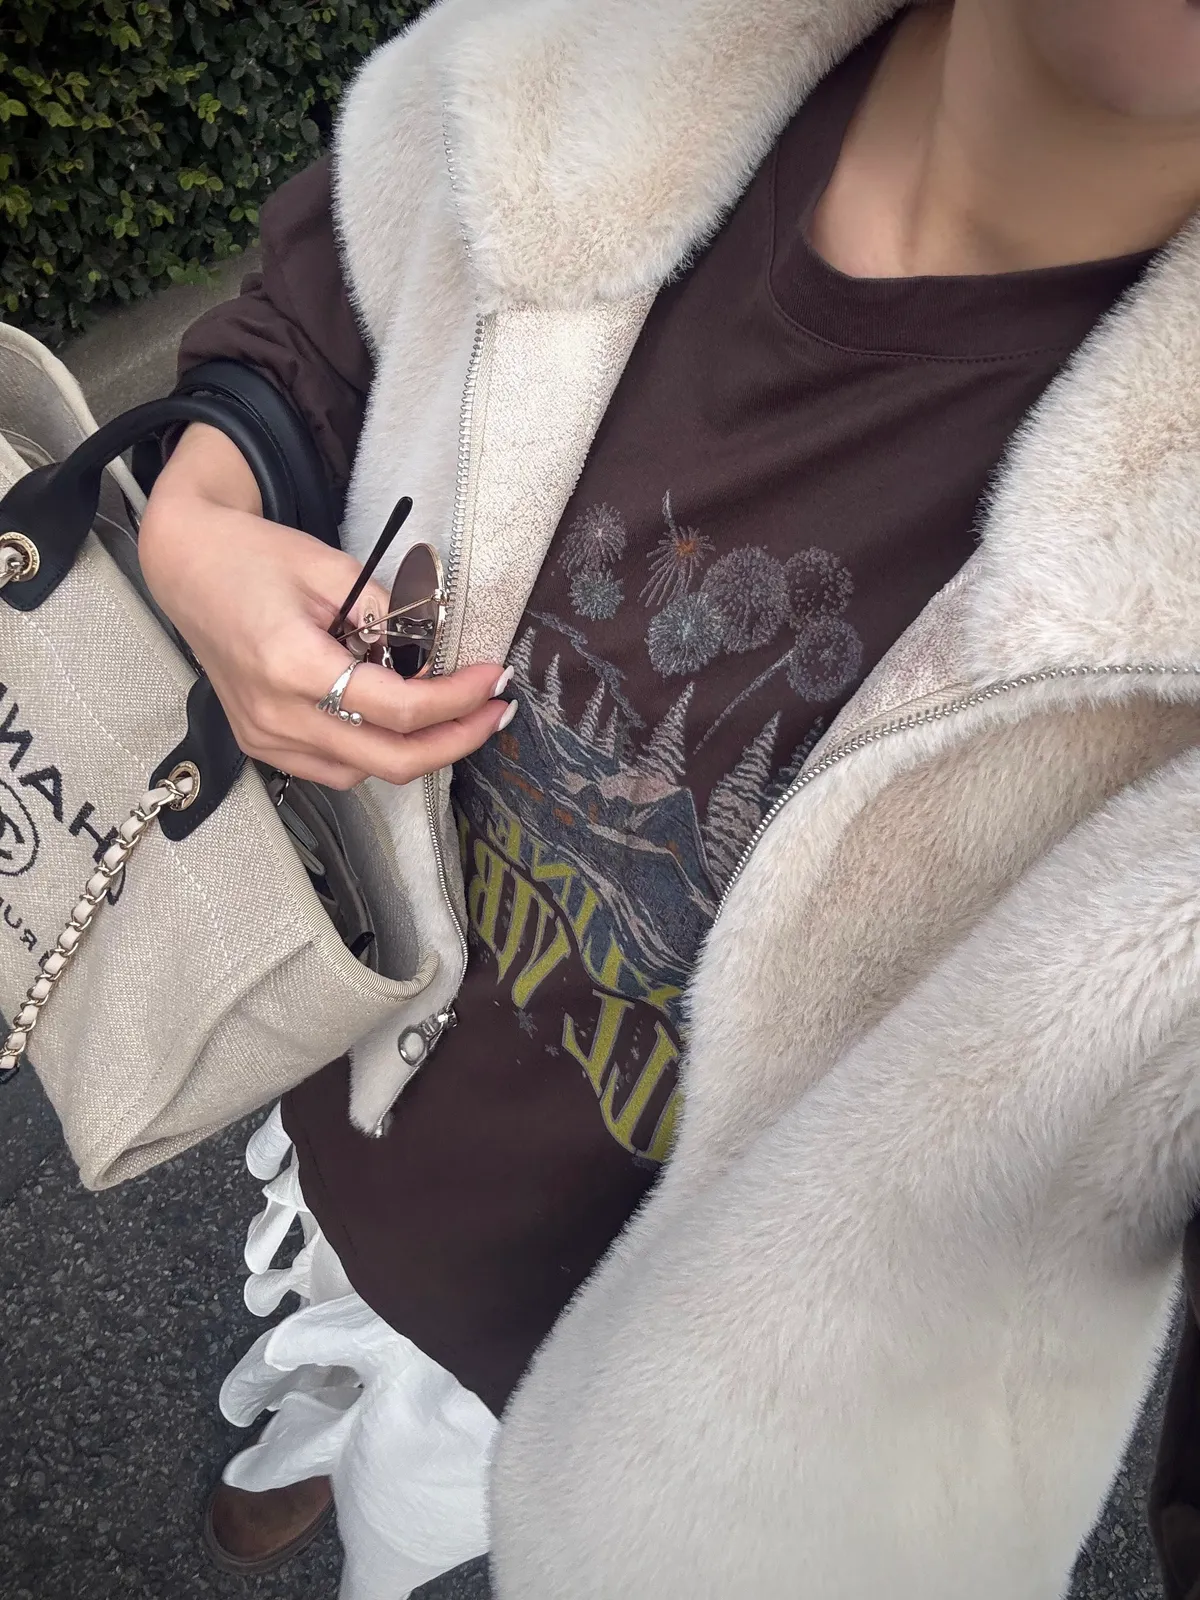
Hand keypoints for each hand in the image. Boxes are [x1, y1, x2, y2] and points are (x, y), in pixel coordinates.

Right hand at [138, 425, 513, 789]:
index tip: (492, 678)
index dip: (458, 699)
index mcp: (294, 665)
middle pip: (390, 760)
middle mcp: (277, 715)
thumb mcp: (334, 568)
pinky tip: (395, 724)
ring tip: (452, 717)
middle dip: (454, 741)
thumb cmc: (252, 556)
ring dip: (416, 751)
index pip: (400, 708)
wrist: (185, 565)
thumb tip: (438, 652)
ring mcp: (265, 736)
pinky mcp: (260, 743)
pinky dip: (373, 752)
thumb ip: (390, 615)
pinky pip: (332, 768)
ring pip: (364, 772)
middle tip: (492, 714)